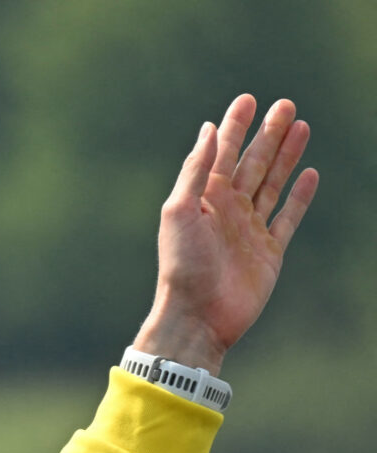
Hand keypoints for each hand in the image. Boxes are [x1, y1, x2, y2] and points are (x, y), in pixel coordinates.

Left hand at [136, 94, 317, 372]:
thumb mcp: (180, 212)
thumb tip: (209, 129)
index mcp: (203, 199)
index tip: (248, 99)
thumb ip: (196, 170)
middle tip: (285, 104)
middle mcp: (227, 211)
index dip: (235, 126)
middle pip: (253, 163)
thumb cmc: (182, 267)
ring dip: (286, 156)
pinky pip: (288, 218)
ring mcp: (249, 230)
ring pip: (272, 183)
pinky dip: (299, 197)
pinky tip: (309, 173)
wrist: (197, 317)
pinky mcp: (269, 252)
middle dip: (268, 134)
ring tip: (301, 126)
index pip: (222, 153)